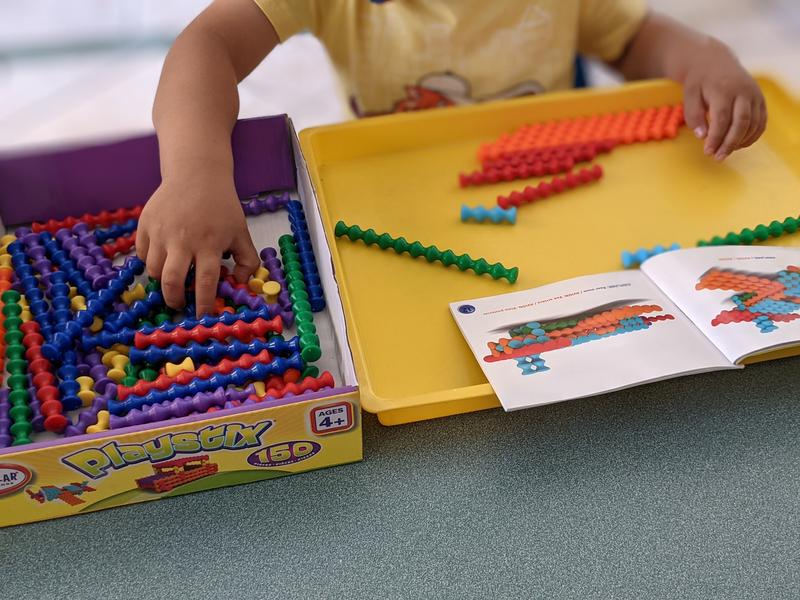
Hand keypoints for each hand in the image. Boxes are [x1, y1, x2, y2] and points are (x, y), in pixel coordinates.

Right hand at [137, 174, 259, 316]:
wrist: (196, 175)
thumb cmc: (222, 207)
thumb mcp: (241, 232)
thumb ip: (246, 261)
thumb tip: (238, 284)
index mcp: (209, 243)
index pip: (205, 282)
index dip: (203, 304)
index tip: (202, 316)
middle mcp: (183, 239)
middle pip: (172, 281)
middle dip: (174, 299)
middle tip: (179, 304)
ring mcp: (161, 232)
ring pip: (153, 270)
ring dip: (162, 281)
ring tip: (172, 280)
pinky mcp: (145, 224)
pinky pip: (143, 254)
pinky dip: (151, 263)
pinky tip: (163, 260)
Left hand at [682, 40, 766, 160]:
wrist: (714, 61)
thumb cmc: (699, 81)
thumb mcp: (689, 95)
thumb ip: (694, 115)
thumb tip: (702, 136)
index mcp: (724, 89)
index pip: (722, 119)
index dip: (716, 138)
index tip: (708, 152)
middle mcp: (743, 91)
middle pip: (742, 122)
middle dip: (730, 143)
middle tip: (718, 157)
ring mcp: (755, 95)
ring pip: (754, 123)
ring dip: (741, 141)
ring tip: (726, 152)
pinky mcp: (760, 99)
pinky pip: (761, 122)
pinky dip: (752, 136)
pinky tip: (738, 144)